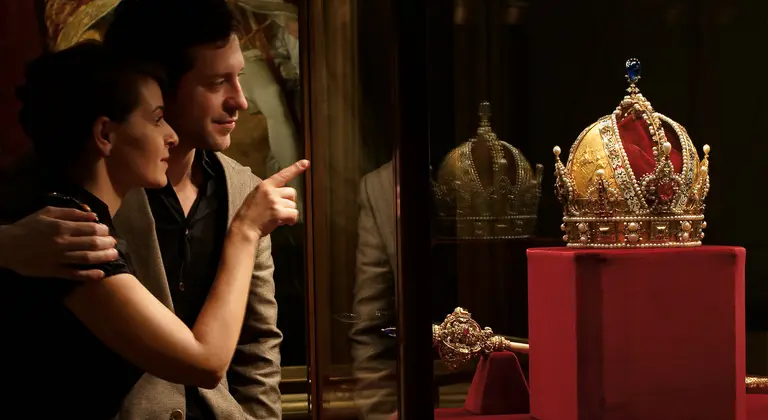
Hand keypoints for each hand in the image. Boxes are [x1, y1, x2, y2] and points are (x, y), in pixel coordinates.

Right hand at [0, 207, 117, 280]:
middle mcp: (62, 243)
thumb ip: (71, 212)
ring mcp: (58, 258)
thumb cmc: (28, 226)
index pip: (90, 228)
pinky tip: (101, 274)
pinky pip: (74, 274)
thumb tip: (92, 215)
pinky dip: (89, 275)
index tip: (107, 230)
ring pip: (87, 258)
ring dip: (104, 257)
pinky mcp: (53, 271)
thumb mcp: (47, 212)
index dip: (103, 230)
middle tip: (114, 243)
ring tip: (114, 255)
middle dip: (107, 243)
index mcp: (61, 227)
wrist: (6, 245)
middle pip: (92, 243)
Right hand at [232, 160, 309, 238]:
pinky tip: (282, 222)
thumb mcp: (256, 196)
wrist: (244, 228)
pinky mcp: (278, 212)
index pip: (282, 174)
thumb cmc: (250, 215)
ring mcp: (274, 201)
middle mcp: (270, 191)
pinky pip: (293, 214)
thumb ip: (269, 192)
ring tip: (276, 217)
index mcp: (264, 185)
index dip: (296, 168)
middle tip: (280, 210)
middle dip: (289, 202)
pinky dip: (291, 220)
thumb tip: (284, 196)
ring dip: (288, 212)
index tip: (305, 163)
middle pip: (292, 193)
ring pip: (293, 205)